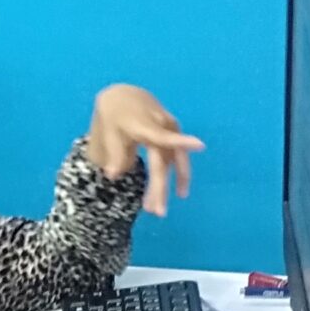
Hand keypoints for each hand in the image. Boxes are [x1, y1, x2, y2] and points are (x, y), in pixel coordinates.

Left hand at [86, 85, 203, 217]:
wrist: (124, 97)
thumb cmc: (115, 116)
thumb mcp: (109, 132)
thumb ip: (114, 154)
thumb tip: (113, 176)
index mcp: (145, 125)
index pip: (163, 136)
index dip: (181, 141)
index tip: (200, 145)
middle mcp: (162, 126)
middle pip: (164, 161)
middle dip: (161, 188)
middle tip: (158, 213)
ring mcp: (171, 129)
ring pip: (174, 162)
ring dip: (170, 186)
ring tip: (160, 209)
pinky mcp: (173, 133)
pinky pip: (175, 157)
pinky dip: (173, 174)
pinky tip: (169, 191)